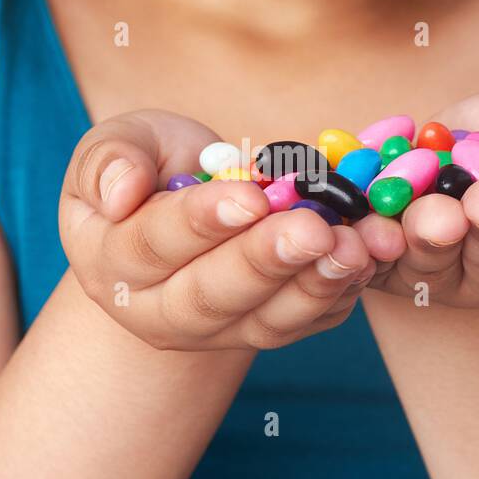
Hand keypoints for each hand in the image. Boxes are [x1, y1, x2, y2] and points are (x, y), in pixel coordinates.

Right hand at [59, 110, 376, 350]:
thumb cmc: (149, 169)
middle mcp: (158, 311)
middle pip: (211, 295)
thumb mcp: (117, 145)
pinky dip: (339, 295)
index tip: (250, 196)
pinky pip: (304, 325)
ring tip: (354, 248)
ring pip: (264, 321)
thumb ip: (110, 160)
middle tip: (312, 229)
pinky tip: (368, 261)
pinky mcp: (264, 333)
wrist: (182, 216)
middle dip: (266, 261)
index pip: (154, 245)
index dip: (202, 221)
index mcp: (110, 262)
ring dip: (314, 284)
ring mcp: (215, 332)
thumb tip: (121, 192)